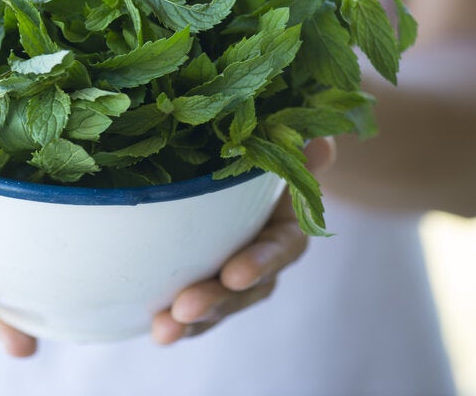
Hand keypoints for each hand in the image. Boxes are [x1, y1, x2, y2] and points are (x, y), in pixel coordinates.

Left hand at [151, 137, 336, 344]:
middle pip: (247, 289)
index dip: (260, 263)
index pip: (280, 248)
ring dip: (193, 321)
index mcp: (286, 226)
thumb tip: (322, 144)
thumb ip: (296, 150)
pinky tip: (153, 331)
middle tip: (184, 309)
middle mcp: (264, 258)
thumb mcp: (277, 146)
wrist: (243, 166)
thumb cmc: (259, 152)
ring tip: (164, 330)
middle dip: (217, 302)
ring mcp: (234, 274)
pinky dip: (173, 321)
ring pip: (220, 304)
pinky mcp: (204, 280)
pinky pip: (193, 307)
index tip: (235, 274)